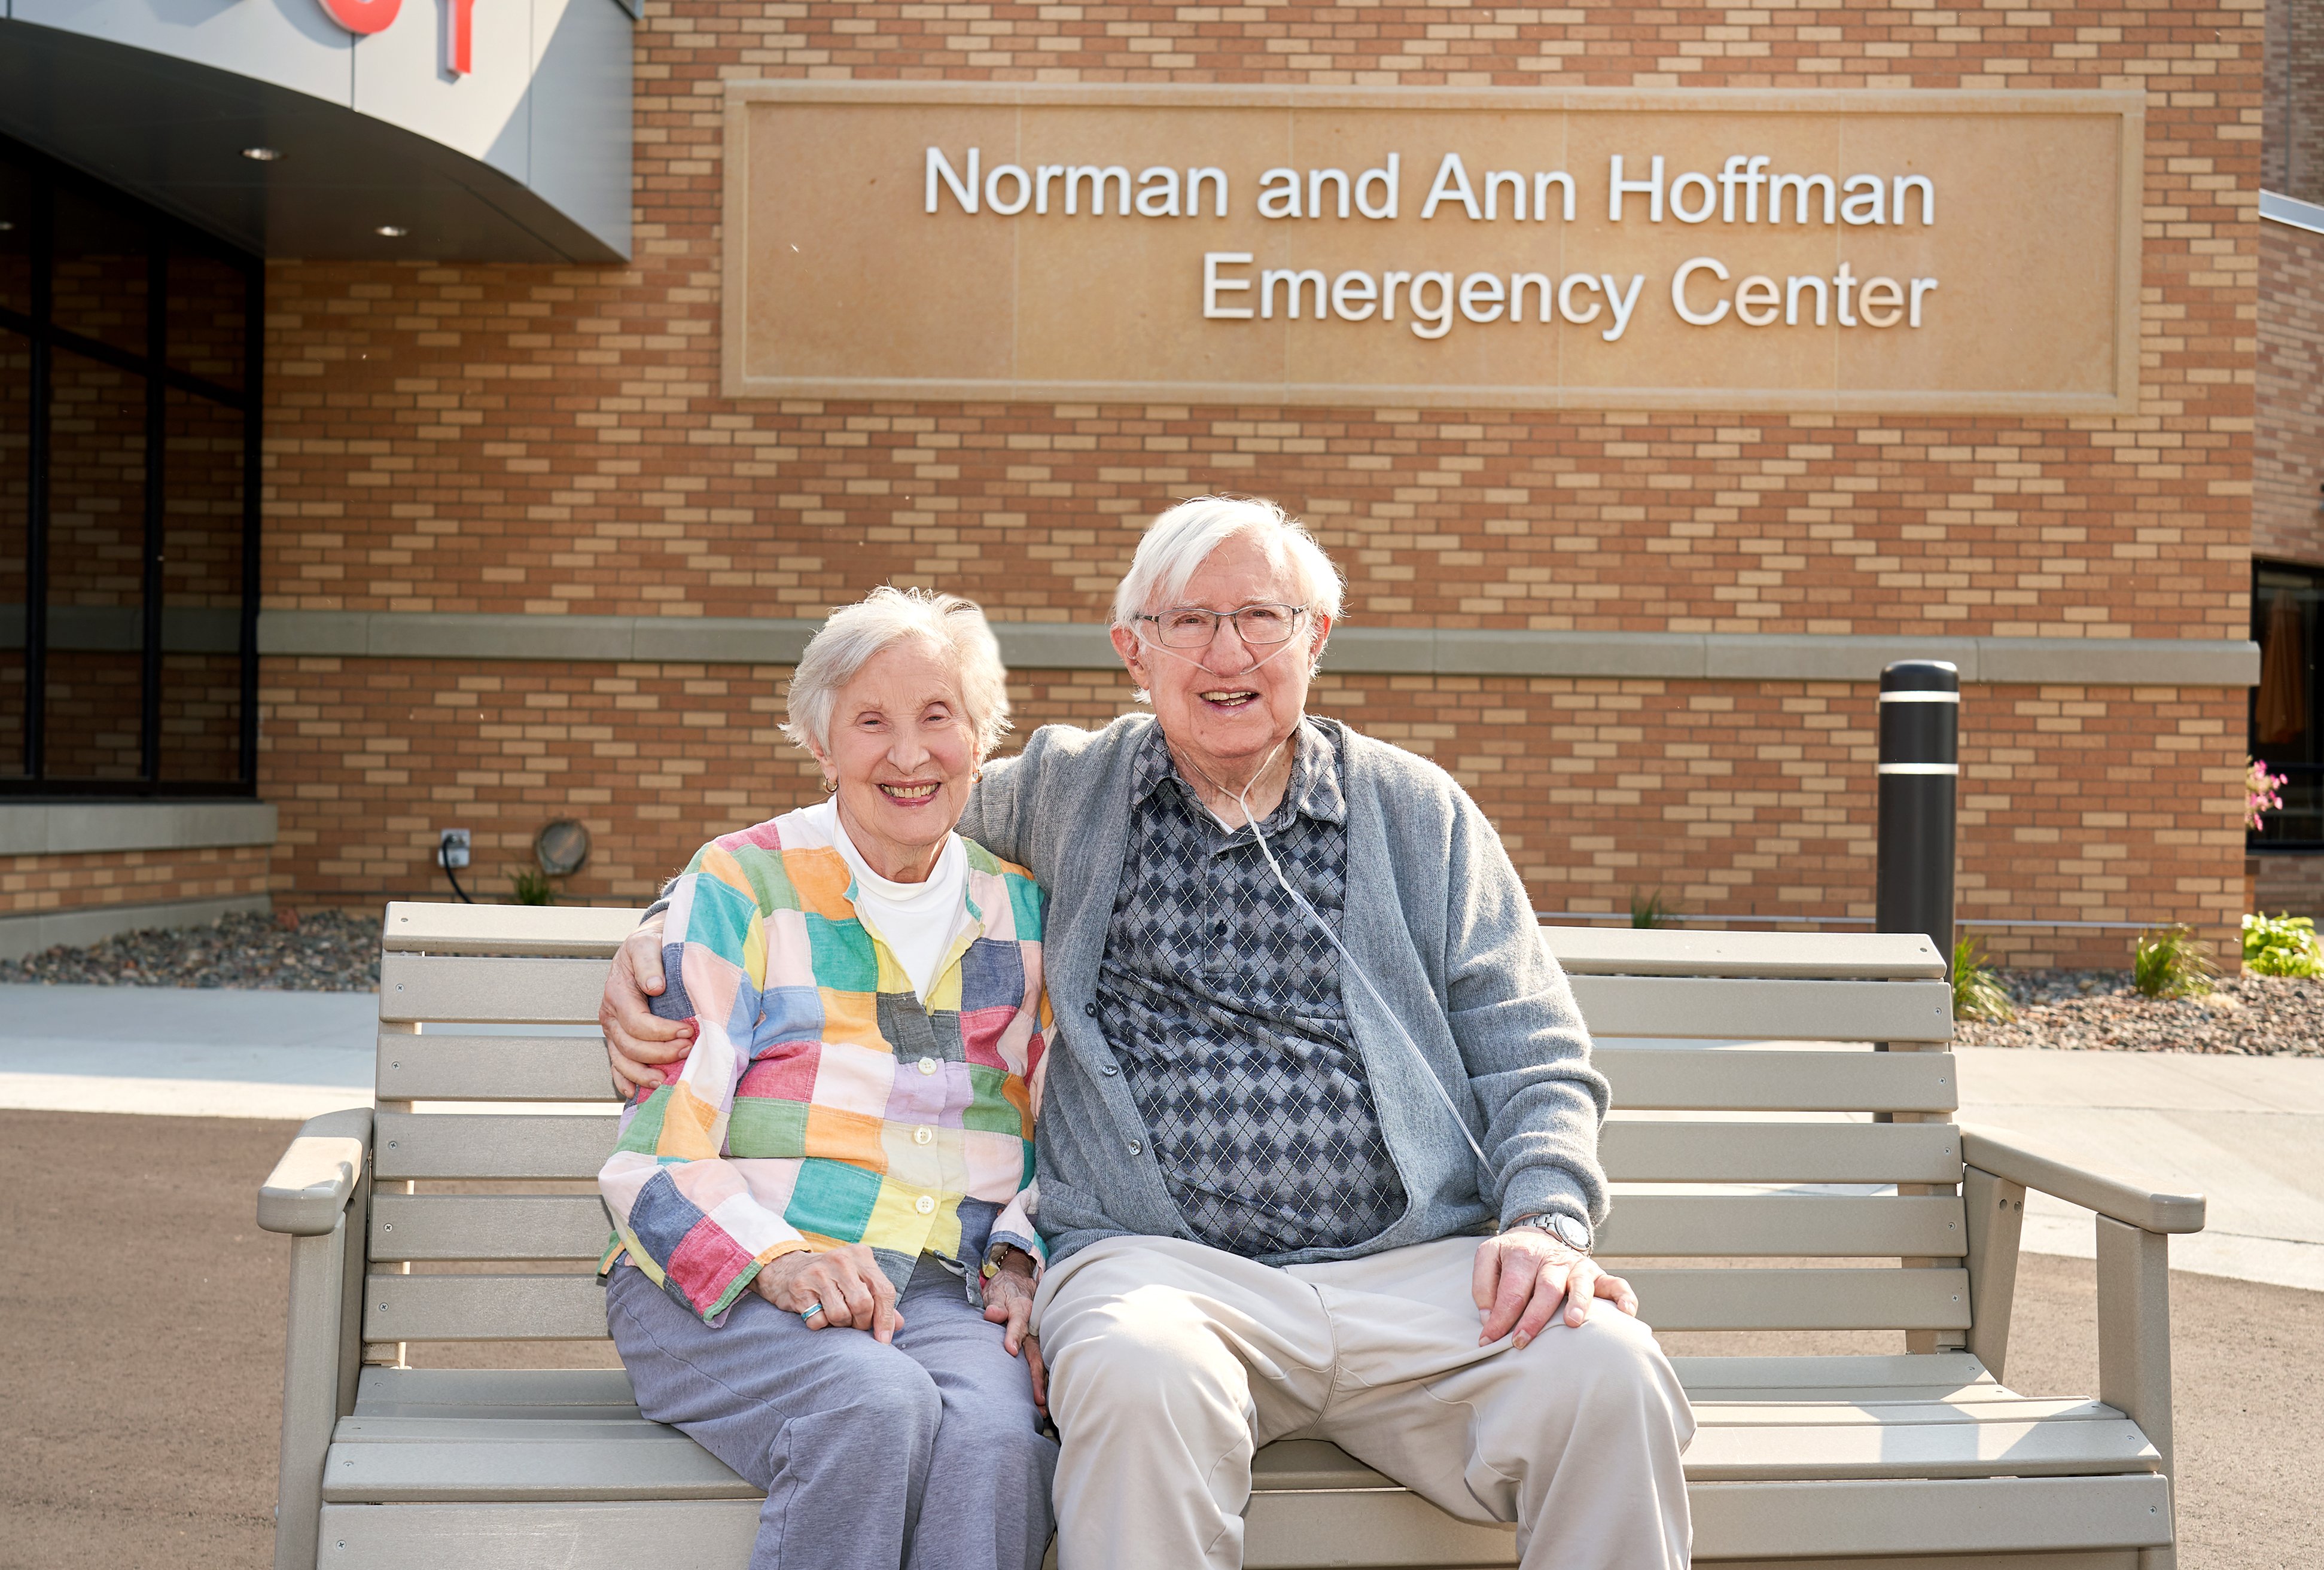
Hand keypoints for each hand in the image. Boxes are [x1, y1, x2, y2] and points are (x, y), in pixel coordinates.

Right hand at [603, 917, 691, 1096]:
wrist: (647, 947)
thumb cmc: (651, 946)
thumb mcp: (648, 944)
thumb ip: (649, 963)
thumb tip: (654, 986)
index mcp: (617, 992)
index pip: (637, 1023)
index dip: (662, 1032)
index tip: (689, 1031)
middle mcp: (610, 1014)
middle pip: (630, 1046)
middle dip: (660, 1053)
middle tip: (688, 1050)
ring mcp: (612, 1029)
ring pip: (622, 1061)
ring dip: (644, 1073)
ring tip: (666, 1080)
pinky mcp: (618, 1038)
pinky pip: (616, 1065)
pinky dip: (624, 1080)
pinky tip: (635, 1091)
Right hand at [755, 1245, 903, 1341]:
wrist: (788, 1269)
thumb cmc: (832, 1279)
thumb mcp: (858, 1282)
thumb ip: (879, 1301)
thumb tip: (898, 1325)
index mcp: (861, 1255)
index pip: (883, 1290)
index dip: (886, 1319)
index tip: (884, 1339)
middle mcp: (841, 1259)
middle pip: (863, 1304)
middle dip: (861, 1323)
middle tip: (855, 1324)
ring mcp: (819, 1271)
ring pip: (840, 1315)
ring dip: (840, 1324)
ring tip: (835, 1315)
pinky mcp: (800, 1286)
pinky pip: (818, 1320)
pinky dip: (820, 1324)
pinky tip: (817, 1312)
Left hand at [981, 1249, 1047, 1413]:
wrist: (1016, 1281)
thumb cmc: (1004, 1289)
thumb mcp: (997, 1291)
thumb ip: (995, 1304)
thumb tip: (991, 1314)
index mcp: (1021, 1310)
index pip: (1017, 1323)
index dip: (1013, 1336)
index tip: (1010, 1351)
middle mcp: (1033, 1325)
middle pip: (1034, 1352)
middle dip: (1036, 1377)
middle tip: (1037, 1399)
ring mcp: (1036, 1335)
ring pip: (1040, 1361)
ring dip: (1041, 1384)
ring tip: (1042, 1409)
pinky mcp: (1035, 1342)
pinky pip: (1040, 1362)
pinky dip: (1042, 1380)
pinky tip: (1041, 1400)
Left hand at [1472, 1229, 1638, 1350]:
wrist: (1539, 1232)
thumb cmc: (1512, 1257)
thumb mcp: (1489, 1258)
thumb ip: (1483, 1286)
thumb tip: (1489, 1317)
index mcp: (1522, 1256)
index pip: (1511, 1291)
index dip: (1499, 1318)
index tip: (1488, 1341)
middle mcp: (1552, 1260)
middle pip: (1545, 1288)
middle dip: (1533, 1317)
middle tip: (1520, 1341)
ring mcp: (1576, 1266)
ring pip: (1580, 1284)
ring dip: (1578, 1303)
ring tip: (1572, 1323)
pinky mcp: (1596, 1273)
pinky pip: (1616, 1283)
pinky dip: (1624, 1297)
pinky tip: (1627, 1313)